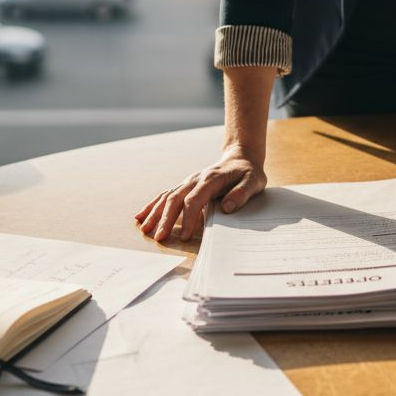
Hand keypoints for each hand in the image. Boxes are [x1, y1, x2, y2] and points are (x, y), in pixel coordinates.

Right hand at [135, 146, 266, 242]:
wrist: (240, 157)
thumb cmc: (248, 172)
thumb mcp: (254, 181)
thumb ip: (242, 193)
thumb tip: (227, 207)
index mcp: (211, 179)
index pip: (195, 199)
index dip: (190, 217)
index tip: (187, 236)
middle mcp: (195, 179)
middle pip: (176, 198)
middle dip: (166, 219)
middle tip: (160, 237)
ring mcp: (188, 182)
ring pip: (167, 196)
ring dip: (155, 213)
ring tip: (145, 229)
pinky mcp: (185, 186)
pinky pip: (165, 194)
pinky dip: (152, 205)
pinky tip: (141, 216)